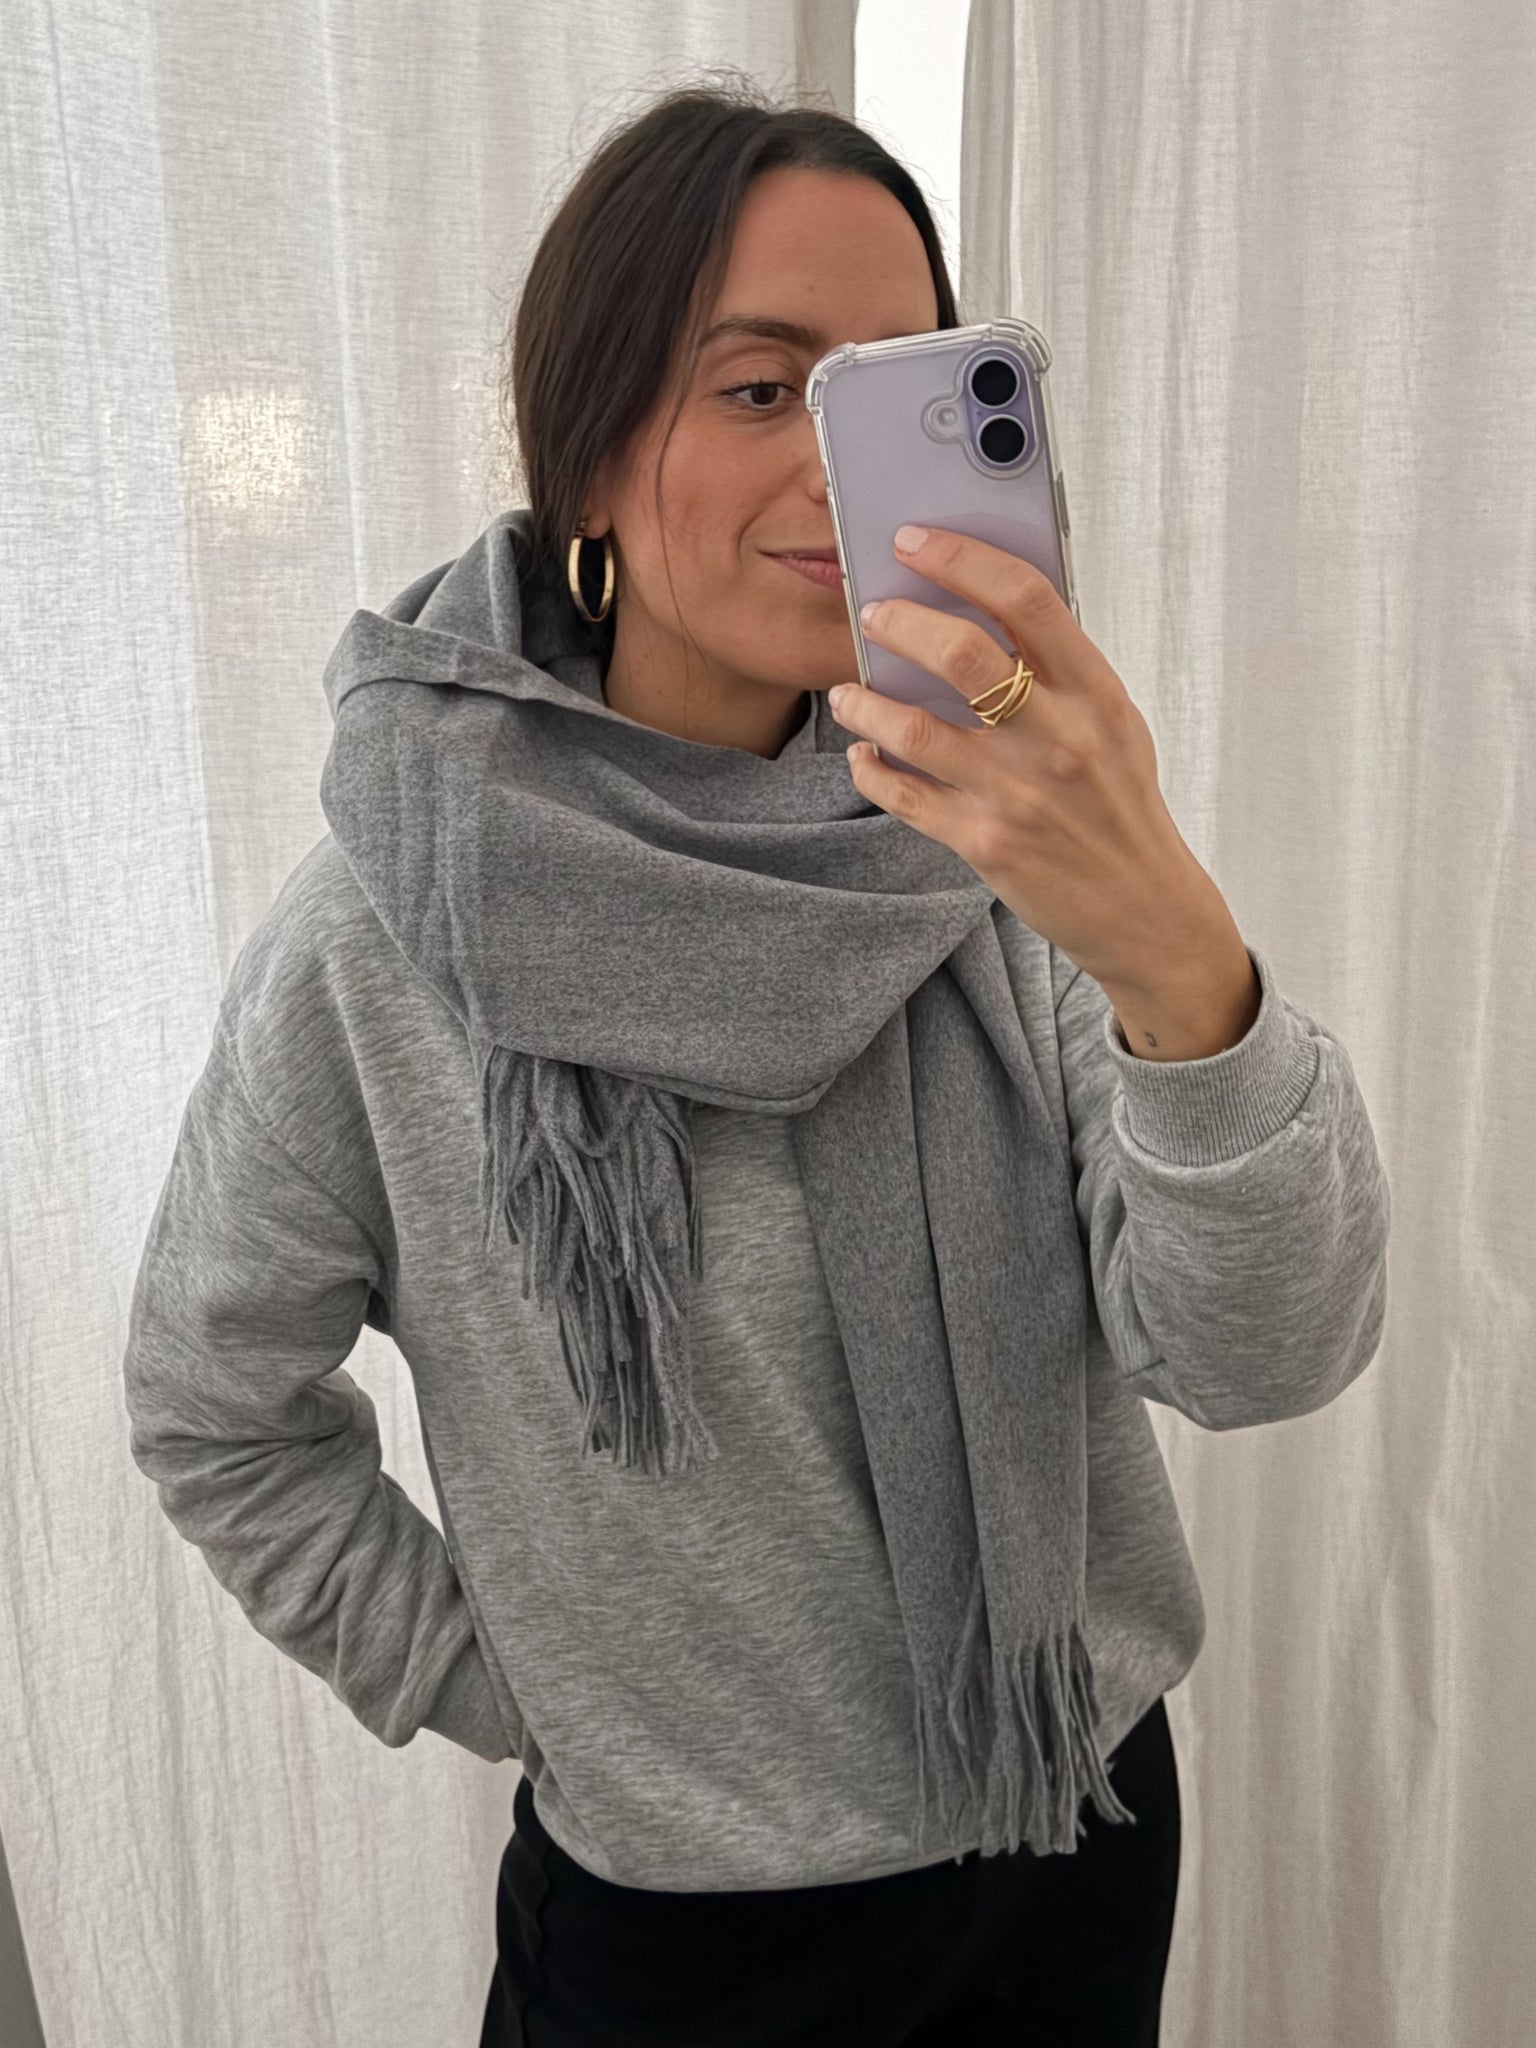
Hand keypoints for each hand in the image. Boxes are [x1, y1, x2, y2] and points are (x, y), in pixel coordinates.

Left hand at [828, 523, 1233, 993]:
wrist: (1143, 905)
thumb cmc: (1120, 803)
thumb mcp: (1113, 722)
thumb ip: (1060, 671)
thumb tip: (982, 607)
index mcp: (1096, 692)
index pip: (1026, 599)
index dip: (960, 558)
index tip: (914, 542)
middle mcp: (1059, 738)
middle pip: (962, 653)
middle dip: (899, 622)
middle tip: (870, 614)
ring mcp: (1019, 793)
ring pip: (914, 728)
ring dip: (865, 703)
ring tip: (848, 693)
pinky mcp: (986, 842)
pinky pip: (904, 794)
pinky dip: (871, 768)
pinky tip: (864, 753)